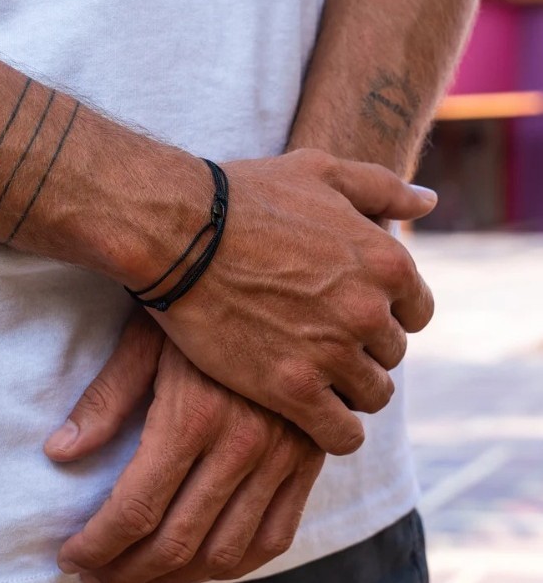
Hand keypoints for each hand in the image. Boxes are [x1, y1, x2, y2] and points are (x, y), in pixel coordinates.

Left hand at [46, 309, 323, 582]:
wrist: (276, 278)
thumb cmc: (198, 302)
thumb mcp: (146, 338)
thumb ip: (106, 399)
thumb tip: (60, 454)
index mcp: (193, 415)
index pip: (135, 509)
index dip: (97, 546)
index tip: (71, 557)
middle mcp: (243, 443)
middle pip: (176, 542)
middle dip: (127, 571)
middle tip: (97, 574)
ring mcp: (283, 454)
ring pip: (226, 552)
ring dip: (178, 578)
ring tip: (143, 572)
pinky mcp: (308, 457)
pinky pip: (276, 535)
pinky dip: (237, 562)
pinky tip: (204, 559)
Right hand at [149, 149, 434, 454]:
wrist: (176, 230)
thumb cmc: (243, 195)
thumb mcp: (319, 170)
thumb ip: (381, 187)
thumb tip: (428, 201)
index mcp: (385, 262)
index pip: (416, 311)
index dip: (384, 312)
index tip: (347, 311)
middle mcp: (368, 311)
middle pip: (391, 354)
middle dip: (362, 348)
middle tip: (319, 339)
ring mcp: (332, 352)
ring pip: (372, 396)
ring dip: (348, 389)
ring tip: (311, 373)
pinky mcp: (292, 388)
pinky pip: (342, 435)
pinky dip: (334, 430)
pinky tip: (309, 411)